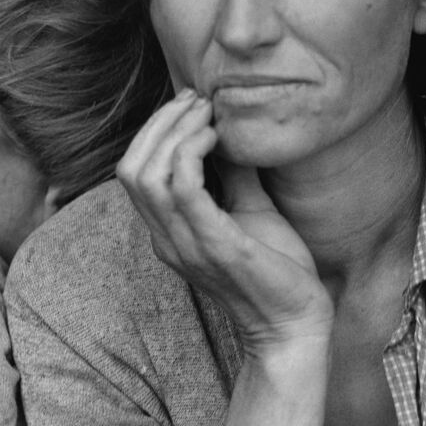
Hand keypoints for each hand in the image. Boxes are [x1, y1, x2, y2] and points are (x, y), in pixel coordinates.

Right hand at [116, 90, 332, 350]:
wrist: (295, 324)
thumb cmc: (276, 270)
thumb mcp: (251, 210)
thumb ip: (235, 175)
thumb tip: (233, 130)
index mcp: (169, 232)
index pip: (133, 172)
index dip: (154, 131)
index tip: (191, 104)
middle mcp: (167, 239)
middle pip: (130, 168)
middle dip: (159, 123)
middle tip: (197, 101)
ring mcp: (185, 244)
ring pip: (147, 175)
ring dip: (175, 131)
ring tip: (207, 114)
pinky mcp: (214, 246)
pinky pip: (183, 189)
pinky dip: (192, 152)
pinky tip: (218, 138)